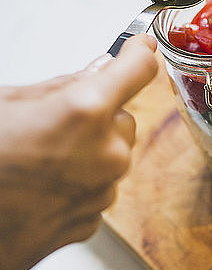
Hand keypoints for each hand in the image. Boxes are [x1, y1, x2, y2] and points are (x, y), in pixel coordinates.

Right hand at [0, 34, 156, 269]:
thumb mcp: (8, 102)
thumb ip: (62, 85)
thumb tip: (97, 71)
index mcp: (85, 112)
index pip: (138, 68)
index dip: (139, 53)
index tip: (140, 48)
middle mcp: (104, 154)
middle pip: (124, 117)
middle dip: (99, 114)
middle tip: (57, 120)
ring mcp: (100, 192)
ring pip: (113, 154)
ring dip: (90, 150)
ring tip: (41, 156)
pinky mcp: (90, 222)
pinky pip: (99, 186)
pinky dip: (80, 181)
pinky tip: (43, 183)